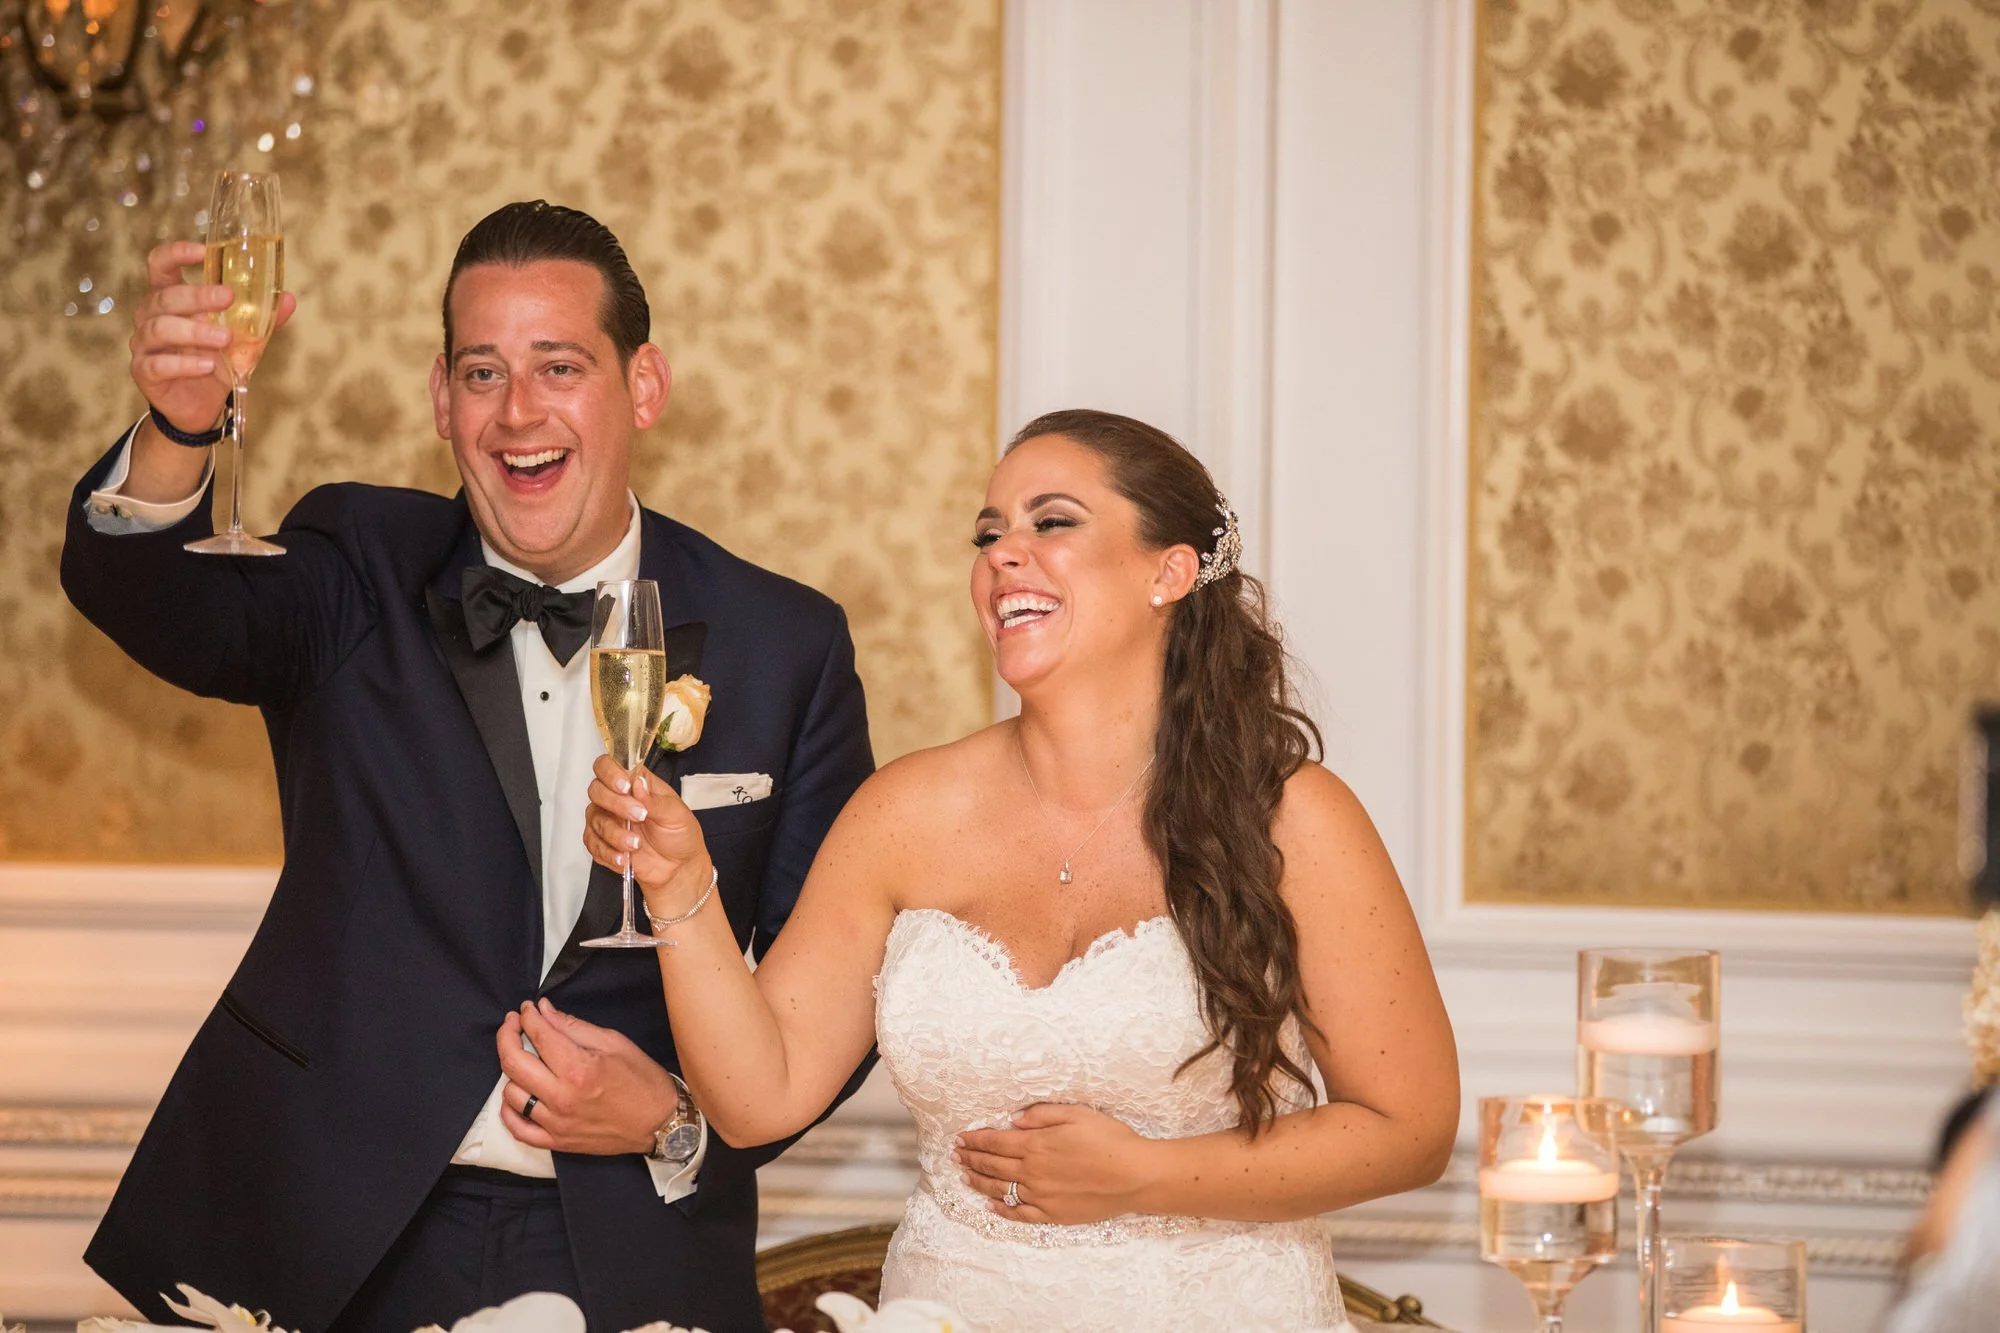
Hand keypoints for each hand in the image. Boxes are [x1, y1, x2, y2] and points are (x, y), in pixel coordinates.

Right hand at [130, 240, 295, 431]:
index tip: (201, 251)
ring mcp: (144, 344)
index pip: (160, 265)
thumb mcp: (242, 338)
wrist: (199, 405)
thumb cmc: (215, 360)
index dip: (175, 254)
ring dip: (194, 331)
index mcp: (171, 298)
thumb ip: (261, 319)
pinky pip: (157, 364)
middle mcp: (151, 315)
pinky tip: (207, 366)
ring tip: (224, 338)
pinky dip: (183, 364)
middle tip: (227, 297)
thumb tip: (289, 299)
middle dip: (196, 295)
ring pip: (159, 328)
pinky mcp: (143, 372)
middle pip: (165, 296)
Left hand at [494, 998, 678, 1155]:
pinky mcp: (556, 1141)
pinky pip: (518, 1128)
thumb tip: (543, 1010)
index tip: (527, 1008)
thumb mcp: (613, 1042)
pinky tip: (517, 1093)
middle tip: (513, 1023)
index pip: (538, 1035)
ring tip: (525, 1059)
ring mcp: (556, 1122)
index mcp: (579, 1068)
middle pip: (513, 1062)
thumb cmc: (641, 1079)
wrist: (659, 1122)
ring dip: (512, 1071)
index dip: (528, 1015)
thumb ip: (573, 1026)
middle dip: (507, 1035)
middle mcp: (562, 1097)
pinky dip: (509, 1110)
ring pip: (511, 1093)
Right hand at [584, 755, 712, 918]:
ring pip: (594, 819)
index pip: (608, 765)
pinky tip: (625, 858)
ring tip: (636, 845)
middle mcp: (616, 799)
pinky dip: (608, 852)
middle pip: (596, 790)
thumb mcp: (676, 815)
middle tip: (639, 817)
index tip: (625, 787)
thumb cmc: (680, 835)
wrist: (678, 869)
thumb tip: (637, 784)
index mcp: (635, 783)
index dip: (610, 772)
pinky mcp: (601, 843)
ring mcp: (606, 821)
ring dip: (615, 833)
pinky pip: (592, 844)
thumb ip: (655, 800)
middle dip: (615, 804)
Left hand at [954, 1103, 1159, 1224]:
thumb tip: (1014, 1119)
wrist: (1135, 1176)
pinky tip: (990, 1207)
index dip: (975, 1139)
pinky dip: (1002, 1211)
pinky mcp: (1053, 1214)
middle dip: (971, 1158)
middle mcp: (1033, 1171)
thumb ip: (1042, 1115)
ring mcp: (1041, 1195)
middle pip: (992, 1164)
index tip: (960, 1137)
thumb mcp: (1076, 1114)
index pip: (995, 1141)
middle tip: (955, 1154)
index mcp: (1037, 1144)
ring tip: (964, 1176)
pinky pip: (1020, 1214)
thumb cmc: (1110, 1140)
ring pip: (1000, 1189)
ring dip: (978, 1182)